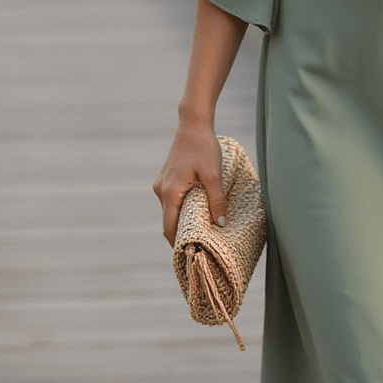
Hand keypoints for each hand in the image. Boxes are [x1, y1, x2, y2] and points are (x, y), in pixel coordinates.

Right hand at [153, 122, 225, 246]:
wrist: (193, 126)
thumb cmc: (204, 148)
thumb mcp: (214, 175)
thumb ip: (217, 200)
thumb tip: (221, 224)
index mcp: (170, 193)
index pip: (170, 228)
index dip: (178, 245)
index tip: (190, 256)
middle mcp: (161, 191)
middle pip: (169, 222)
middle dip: (182, 236)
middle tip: (199, 248)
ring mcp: (161, 185)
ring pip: (170, 212)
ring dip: (183, 222)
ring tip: (202, 232)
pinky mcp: (166, 180)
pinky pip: (171, 202)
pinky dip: (182, 210)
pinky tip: (197, 212)